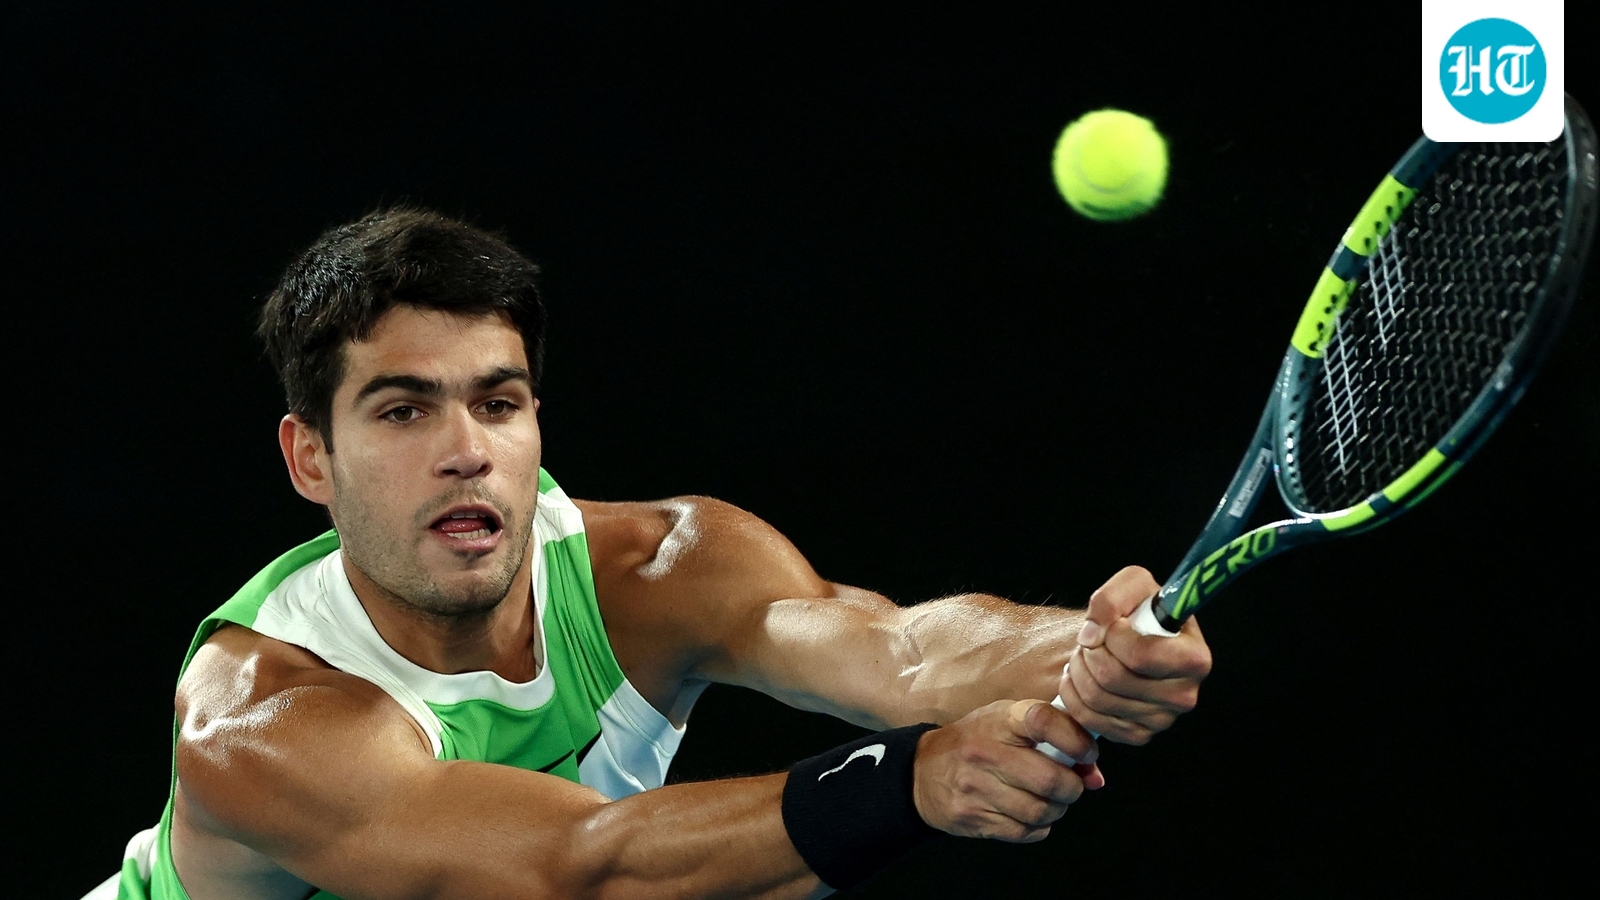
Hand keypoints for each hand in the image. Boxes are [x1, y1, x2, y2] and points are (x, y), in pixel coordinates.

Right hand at [912, 699, 1103, 842]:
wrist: (922, 770)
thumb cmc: (977, 741)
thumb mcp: (1008, 723)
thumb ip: (1054, 738)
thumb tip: (1095, 776)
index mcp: (1000, 720)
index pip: (1045, 720)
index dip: (1076, 740)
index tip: (1087, 753)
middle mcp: (985, 751)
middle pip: (1050, 780)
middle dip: (1072, 788)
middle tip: (1070, 785)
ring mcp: (976, 787)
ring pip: (1040, 811)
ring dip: (1056, 810)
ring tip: (1049, 800)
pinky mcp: (971, 817)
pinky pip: (1024, 832)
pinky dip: (1037, 827)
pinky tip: (1028, 814)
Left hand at [1056, 565, 1211, 744]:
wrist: (1132, 639)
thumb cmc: (1139, 611)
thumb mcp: (1133, 584)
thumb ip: (1112, 597)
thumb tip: (1094, 634)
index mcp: (1194, 658)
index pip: (1140, 656)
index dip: (1114, 636)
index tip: (1113, 624)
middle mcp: (1184, 695)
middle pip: (1113, 678)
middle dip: (1090, 652)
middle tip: (1092, 640)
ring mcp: (1161, 720)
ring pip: (1097, 698)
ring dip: (1078, 669)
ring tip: (1086, 654)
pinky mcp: (1137, 734)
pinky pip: (1089, 718)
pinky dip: (1074, 693)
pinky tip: (1083, 676)